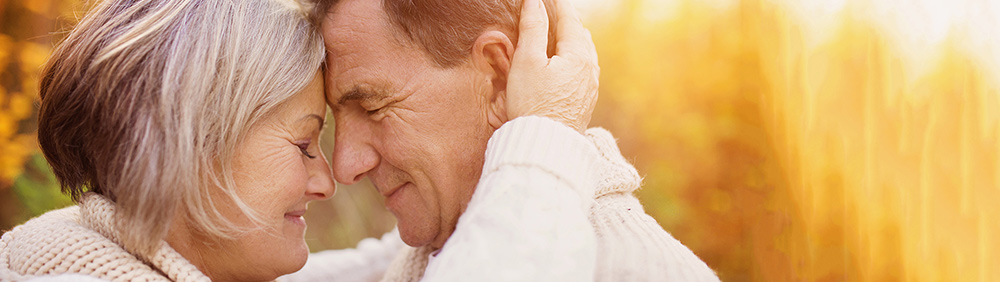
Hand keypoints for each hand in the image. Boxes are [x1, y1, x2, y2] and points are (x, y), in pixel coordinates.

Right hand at [506, 0, 599, 132]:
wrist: (545, 146)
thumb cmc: (532, 104)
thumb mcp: (527, 62)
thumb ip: (533, 29)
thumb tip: (535, 2)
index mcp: (578, 56)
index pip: (570, 21)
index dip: (560, 5)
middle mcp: (590, 70)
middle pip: (581, 37)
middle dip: (568, 22)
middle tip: (556, 12)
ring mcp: (590, 88)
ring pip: (585, 55)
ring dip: (573, 41)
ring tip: (562, 34)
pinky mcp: (585, 103)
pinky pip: (583, 71)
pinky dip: (574, 59)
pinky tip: (566, 65)